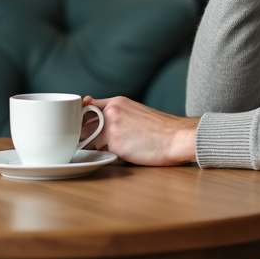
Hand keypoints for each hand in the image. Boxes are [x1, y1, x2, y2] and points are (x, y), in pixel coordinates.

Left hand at [81, 96, 198, 165]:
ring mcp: (111, 127)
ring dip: (98, 148)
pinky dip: (108, 156)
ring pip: (92, 141)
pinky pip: (102, 153)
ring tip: (117, 151)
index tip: (80, 125)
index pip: (88, 107)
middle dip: (85, 136)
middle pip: (84, 125)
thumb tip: (99, 126)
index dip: (82, 118)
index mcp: (118, 102)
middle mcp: (111, 112)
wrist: (178, 137)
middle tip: (93, 143)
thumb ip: (118, 114)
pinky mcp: (115, 144)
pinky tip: (124, 155)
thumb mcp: (137, 112)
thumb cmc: (162, 129)